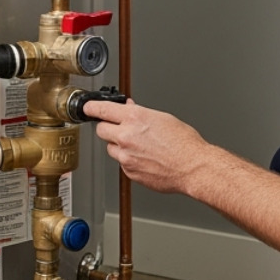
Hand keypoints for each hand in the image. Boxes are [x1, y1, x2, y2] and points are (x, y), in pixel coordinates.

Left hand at [83, 98, 212, 195]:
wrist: (192, 167)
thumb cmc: (184, 143)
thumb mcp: (163, 118)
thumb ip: (141, 113)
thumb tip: (129, 109)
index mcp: (135, 118)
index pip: (102, 109)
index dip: (92, 108)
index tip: (87, 108)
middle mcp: (127, 136)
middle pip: (101, 130)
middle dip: (108, 127)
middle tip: (118, 128)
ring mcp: (126, 156)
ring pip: (111, 148)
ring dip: (119, 146)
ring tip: (140, 147)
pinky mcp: (129, 172)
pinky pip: (122, 163)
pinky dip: (129, 160)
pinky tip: (145, 158)